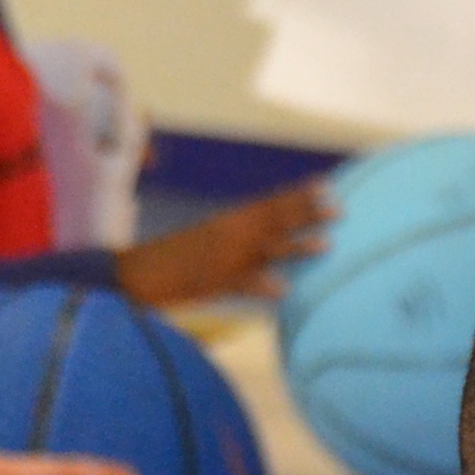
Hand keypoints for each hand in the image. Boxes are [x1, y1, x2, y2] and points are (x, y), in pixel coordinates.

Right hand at [112, 177, 332, 309]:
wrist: (135, 273)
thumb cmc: (174, 262)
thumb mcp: (210, 248)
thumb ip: (242, 251)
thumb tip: (275, 266)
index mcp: (228, 223)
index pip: (269, 204)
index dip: (298, 196)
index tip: (326, 185)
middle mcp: (229, 235)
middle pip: (274, 220)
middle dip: (307, 213)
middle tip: (340, 208)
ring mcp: (223, 258)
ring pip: (266, 248)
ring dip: (297, 246)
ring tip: (327, 244)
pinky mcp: (213, 283)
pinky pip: (241, 284)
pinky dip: (260, 285)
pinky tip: (282, 289)